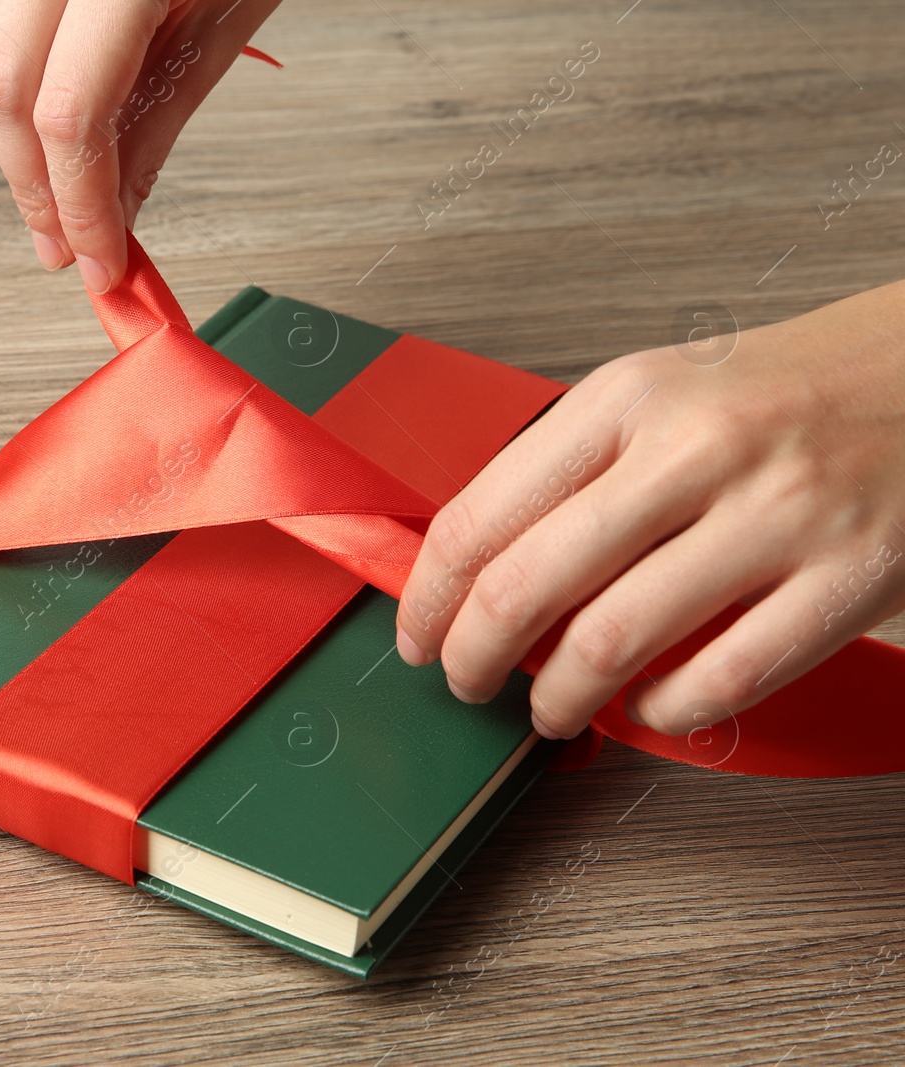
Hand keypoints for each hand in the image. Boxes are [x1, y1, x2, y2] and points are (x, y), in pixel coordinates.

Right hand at [0, 0, 280, 292]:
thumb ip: (158, 120)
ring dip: (15, 146)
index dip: (77, 204)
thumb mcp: (222, 18)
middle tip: (67, 248)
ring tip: (62, 200)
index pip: (68, 113)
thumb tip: (117, 210)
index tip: (99, 261)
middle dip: (33, 188)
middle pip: (3, 91)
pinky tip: (49, 133)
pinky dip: (13, 90)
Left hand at [394, 281, 904, 739]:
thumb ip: (574, 469)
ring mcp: (779, 514)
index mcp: (629, 397)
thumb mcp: (662, 391)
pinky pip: (723, 680)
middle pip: (527, 586)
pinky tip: (649, 707)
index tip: (417, 636)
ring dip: (559, 700)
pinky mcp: (851, 577)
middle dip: (474, 659)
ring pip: (611, 643)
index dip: (428, 597)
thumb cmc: (785, 390)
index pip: (481, 515)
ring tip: (553, 710)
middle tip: (467, 686)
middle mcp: (696, 449)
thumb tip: (477, 571)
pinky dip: (664, 713)